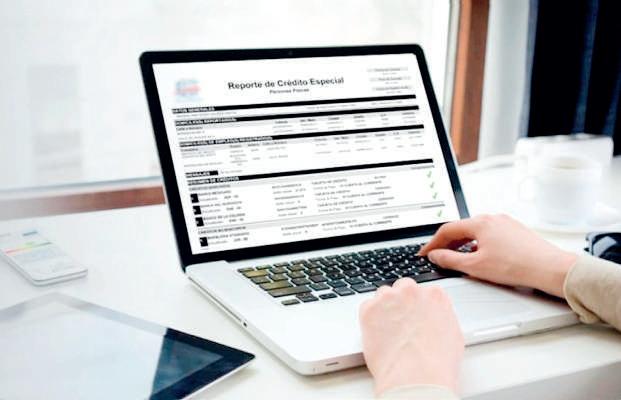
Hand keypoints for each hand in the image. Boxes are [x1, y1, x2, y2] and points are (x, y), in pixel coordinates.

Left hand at [359, 278, 463, 395]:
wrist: (415, 377)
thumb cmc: (436, 363)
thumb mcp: (452, 334)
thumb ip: (440, 317)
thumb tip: (433, 319)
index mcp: (434, 295)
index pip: (422, 290)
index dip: (417, 304)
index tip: (414, 314)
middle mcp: (411, 291)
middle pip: (402, 288)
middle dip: (400, 301)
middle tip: (400, 322)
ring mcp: (388, 298)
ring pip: (383, 295)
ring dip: (384, 307)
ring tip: (389, 331)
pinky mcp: (369, 309)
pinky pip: (366, 307)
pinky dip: (369, 318)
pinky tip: (378, 334)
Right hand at [419, 214, 577, 297]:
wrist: (550, 268)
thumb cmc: (517, 266)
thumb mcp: (475, 266)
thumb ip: (450, 260)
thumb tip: (436, 256)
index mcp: (480, 222)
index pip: (447, 230)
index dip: (433, 243)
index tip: (425, 253)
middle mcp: (493, 218)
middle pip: (461, 228)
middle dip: (447, 242)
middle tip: (437, 255)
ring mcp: (505, 223)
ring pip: (476, 231)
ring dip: (462, 244)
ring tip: (456, 258)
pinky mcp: (515, 231)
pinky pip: (489, 234)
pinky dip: (478, 244)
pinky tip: (480, 257)